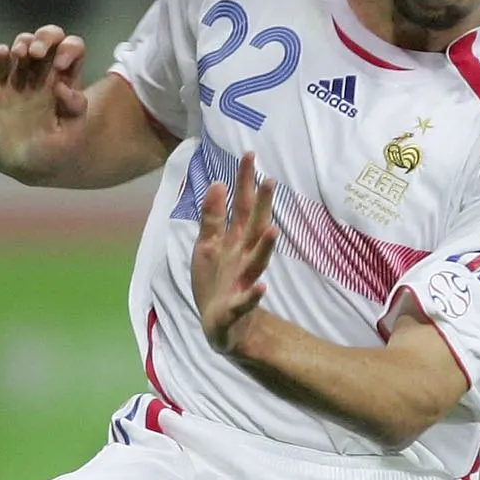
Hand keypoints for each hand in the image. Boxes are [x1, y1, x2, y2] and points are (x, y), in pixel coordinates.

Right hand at [0, 25, 92, 175]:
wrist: (22, 166)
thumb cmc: (52, 153)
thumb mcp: (70, 136)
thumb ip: (75, 110)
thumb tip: (63, 85)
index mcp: (66, 81)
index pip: (72, 49)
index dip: (68, 49)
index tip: (60, 65)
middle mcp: (44, 75)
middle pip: (49, 38)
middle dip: (45, 37)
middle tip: (37, 53)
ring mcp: (21, 78)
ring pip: (24, 44)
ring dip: (23, 42)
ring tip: (20, 55)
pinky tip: (1, 54)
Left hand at [193, 152, 278, 349]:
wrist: (219, 325)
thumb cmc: (216, 281)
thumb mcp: (207, 246)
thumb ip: (212, 217)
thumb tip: (218, 183)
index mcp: (235, 242)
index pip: (243, 207)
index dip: (244, 182)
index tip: (249, 154)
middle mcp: (243, 258)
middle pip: (253, 229)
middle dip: (262, 206)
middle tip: (270, 180)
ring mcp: (242, 282)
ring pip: (256, 262)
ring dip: (264, 247)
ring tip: (273, 230)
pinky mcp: (235, 307)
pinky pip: (245, 300)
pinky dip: (254, 294)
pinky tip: (262, 287)